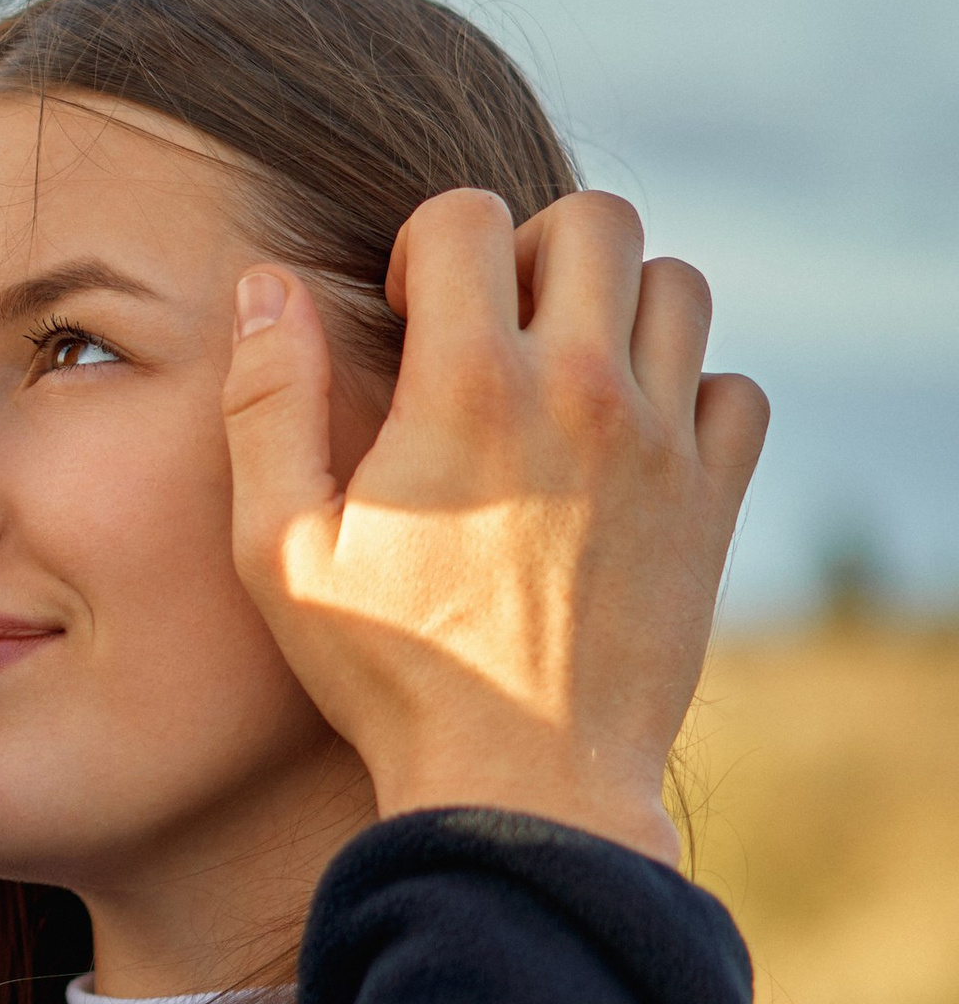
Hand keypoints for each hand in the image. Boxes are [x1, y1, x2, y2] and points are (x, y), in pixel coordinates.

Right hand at [225, 189, 766, 861]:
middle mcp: (579, 391)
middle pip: (598, 221)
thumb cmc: (388, 676)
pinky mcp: (712, 505)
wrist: (522, 787)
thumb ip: (267, 403)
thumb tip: (267, 285)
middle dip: (536, 249)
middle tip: (496, 329)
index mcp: (466, 387)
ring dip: (621, 306)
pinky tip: (631, 444)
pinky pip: (736, 391)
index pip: (466, 216)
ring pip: (680, 288)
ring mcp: (660, 445)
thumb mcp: (281, 548)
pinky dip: (693, 394)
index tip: (412, 318)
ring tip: (565, 374)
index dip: (426, 247)